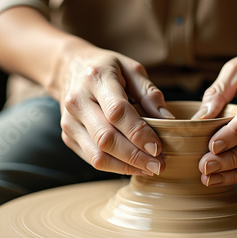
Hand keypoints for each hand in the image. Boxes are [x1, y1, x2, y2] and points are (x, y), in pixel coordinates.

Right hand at [55, 40, 174, 175]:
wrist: (69, 68)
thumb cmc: (107, 69)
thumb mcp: (131, 69)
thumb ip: (150, 94)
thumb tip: (169, 121)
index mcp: (96, 79)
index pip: (117, 111)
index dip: (138, 132)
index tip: (158, 147)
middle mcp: (77, 101)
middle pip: (106, 138)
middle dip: (136, 156)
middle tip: (160, 165)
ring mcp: (69, 121)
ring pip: (97, 154)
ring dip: (126, 167)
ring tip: (150, 169)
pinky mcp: (68, 136)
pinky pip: (92, 159)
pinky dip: (115, 167)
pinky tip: (134, 166)